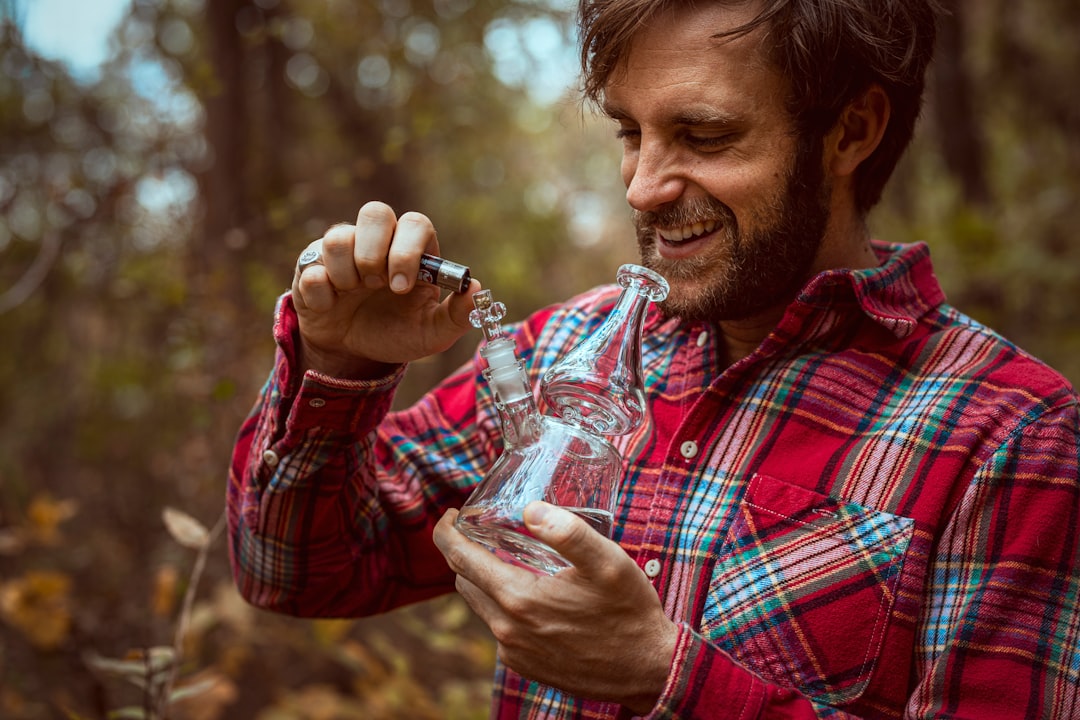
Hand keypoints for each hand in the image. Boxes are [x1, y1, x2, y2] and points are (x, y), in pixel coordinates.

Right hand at [291, 201, 480, 377]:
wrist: (353, 354)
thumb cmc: (396, 333)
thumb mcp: (431, 333)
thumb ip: (457, 315)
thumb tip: (477, 290)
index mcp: (412, 250)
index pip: (415, 224)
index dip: (407, 250)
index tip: (401, 287)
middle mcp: (377, 241)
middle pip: (375, 211)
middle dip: (374, 252)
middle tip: (376, 285)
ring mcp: (343, 251)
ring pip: (338, 236)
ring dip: (346, 273)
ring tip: (353, 295)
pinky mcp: (311, 266)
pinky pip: (310, 268)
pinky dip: (322, 294)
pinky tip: (331, 306)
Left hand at [433, 502, 677, 713]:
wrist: (647, 670)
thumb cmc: (629, 612)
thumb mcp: (607, 562)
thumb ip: (568, 532)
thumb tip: (530, 509)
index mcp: (518, 599)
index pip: (460, 559)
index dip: (447, 532)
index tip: (450, 515)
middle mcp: (507, 630)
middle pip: (466, 582)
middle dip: (467, 554)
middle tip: (484, 530)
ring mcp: (514, 651)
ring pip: (482, 606)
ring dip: (488, 580)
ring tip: (510, 557)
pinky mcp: (525, 665)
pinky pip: (501, 628)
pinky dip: (506, 606)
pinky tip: (534, 594)